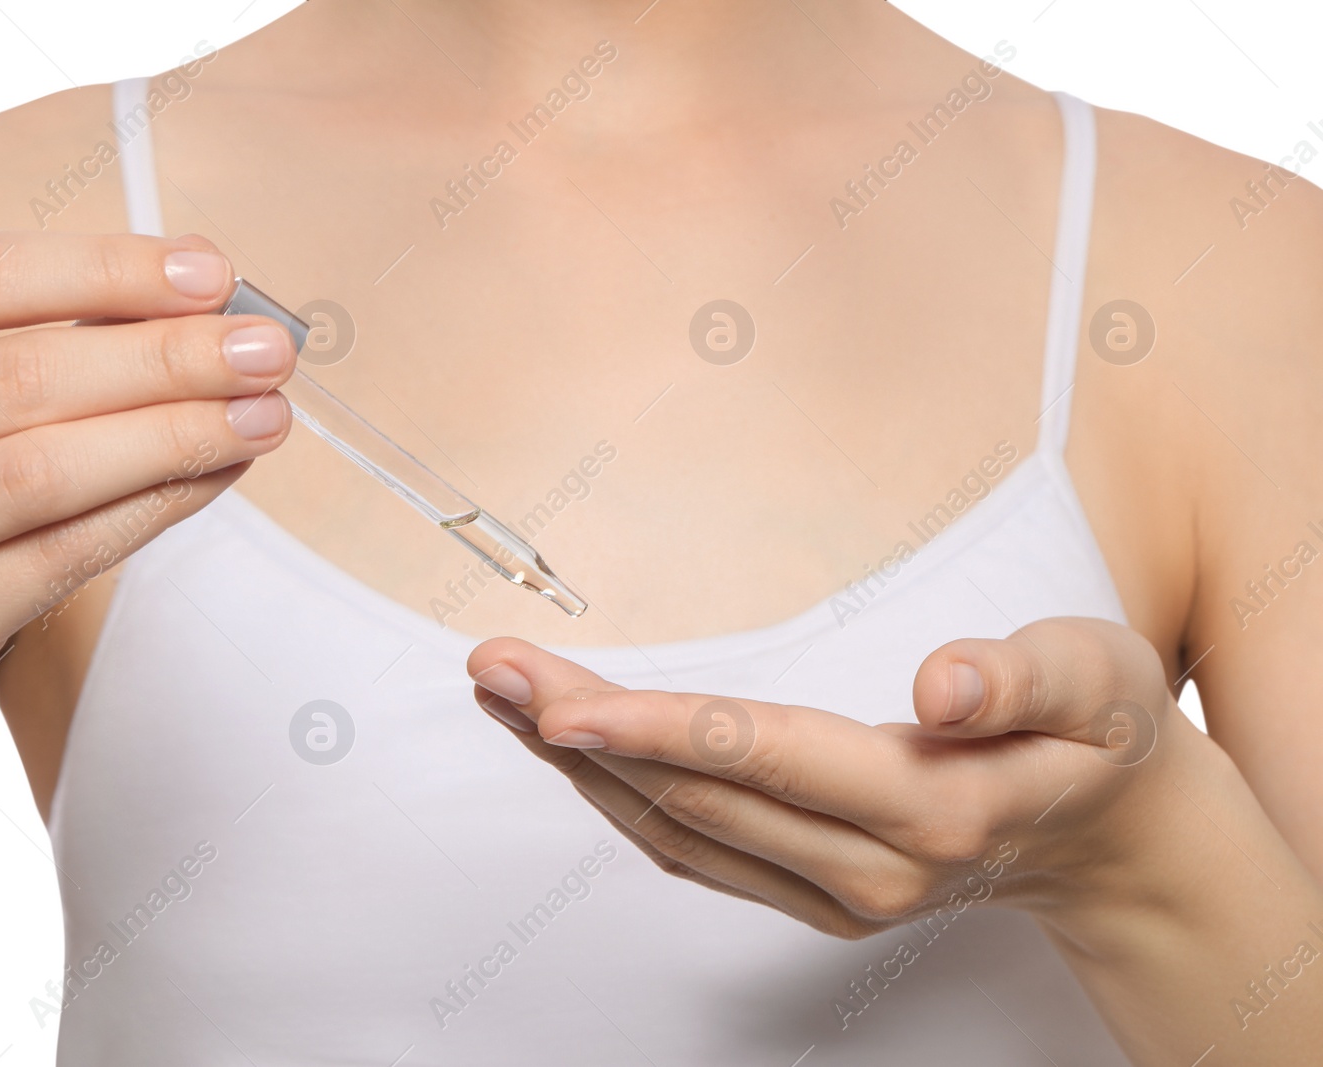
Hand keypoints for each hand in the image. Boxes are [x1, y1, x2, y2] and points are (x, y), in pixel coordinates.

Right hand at [0, 231, 294, 805]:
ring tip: (265, 417)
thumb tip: (204, 299)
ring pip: (38, 470)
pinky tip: (216, 479)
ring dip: (173, 435)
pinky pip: (54, 559)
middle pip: (15, 375)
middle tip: (270, 350)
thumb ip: (49, 348)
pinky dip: (150, 511)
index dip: (104, 268)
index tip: (214, 272)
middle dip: (165, 356)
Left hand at [465, 617, 1201, 938]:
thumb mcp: (1098, 679)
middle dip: (581, 733)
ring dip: (582, 766)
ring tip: (503, 694)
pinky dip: (621, 796)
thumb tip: (942, 685)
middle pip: (696, 796)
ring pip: (678, 831)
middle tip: (492, 667)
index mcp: (933, 808)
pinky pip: (694, 851)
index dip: (657, 731)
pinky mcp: (811, 896)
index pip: (766, 760)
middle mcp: (870, 868)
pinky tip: (573, 751)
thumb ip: (1024, 678)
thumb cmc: (1097, 738)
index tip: (558, 705)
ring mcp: (835, 894)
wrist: (1110, 837)